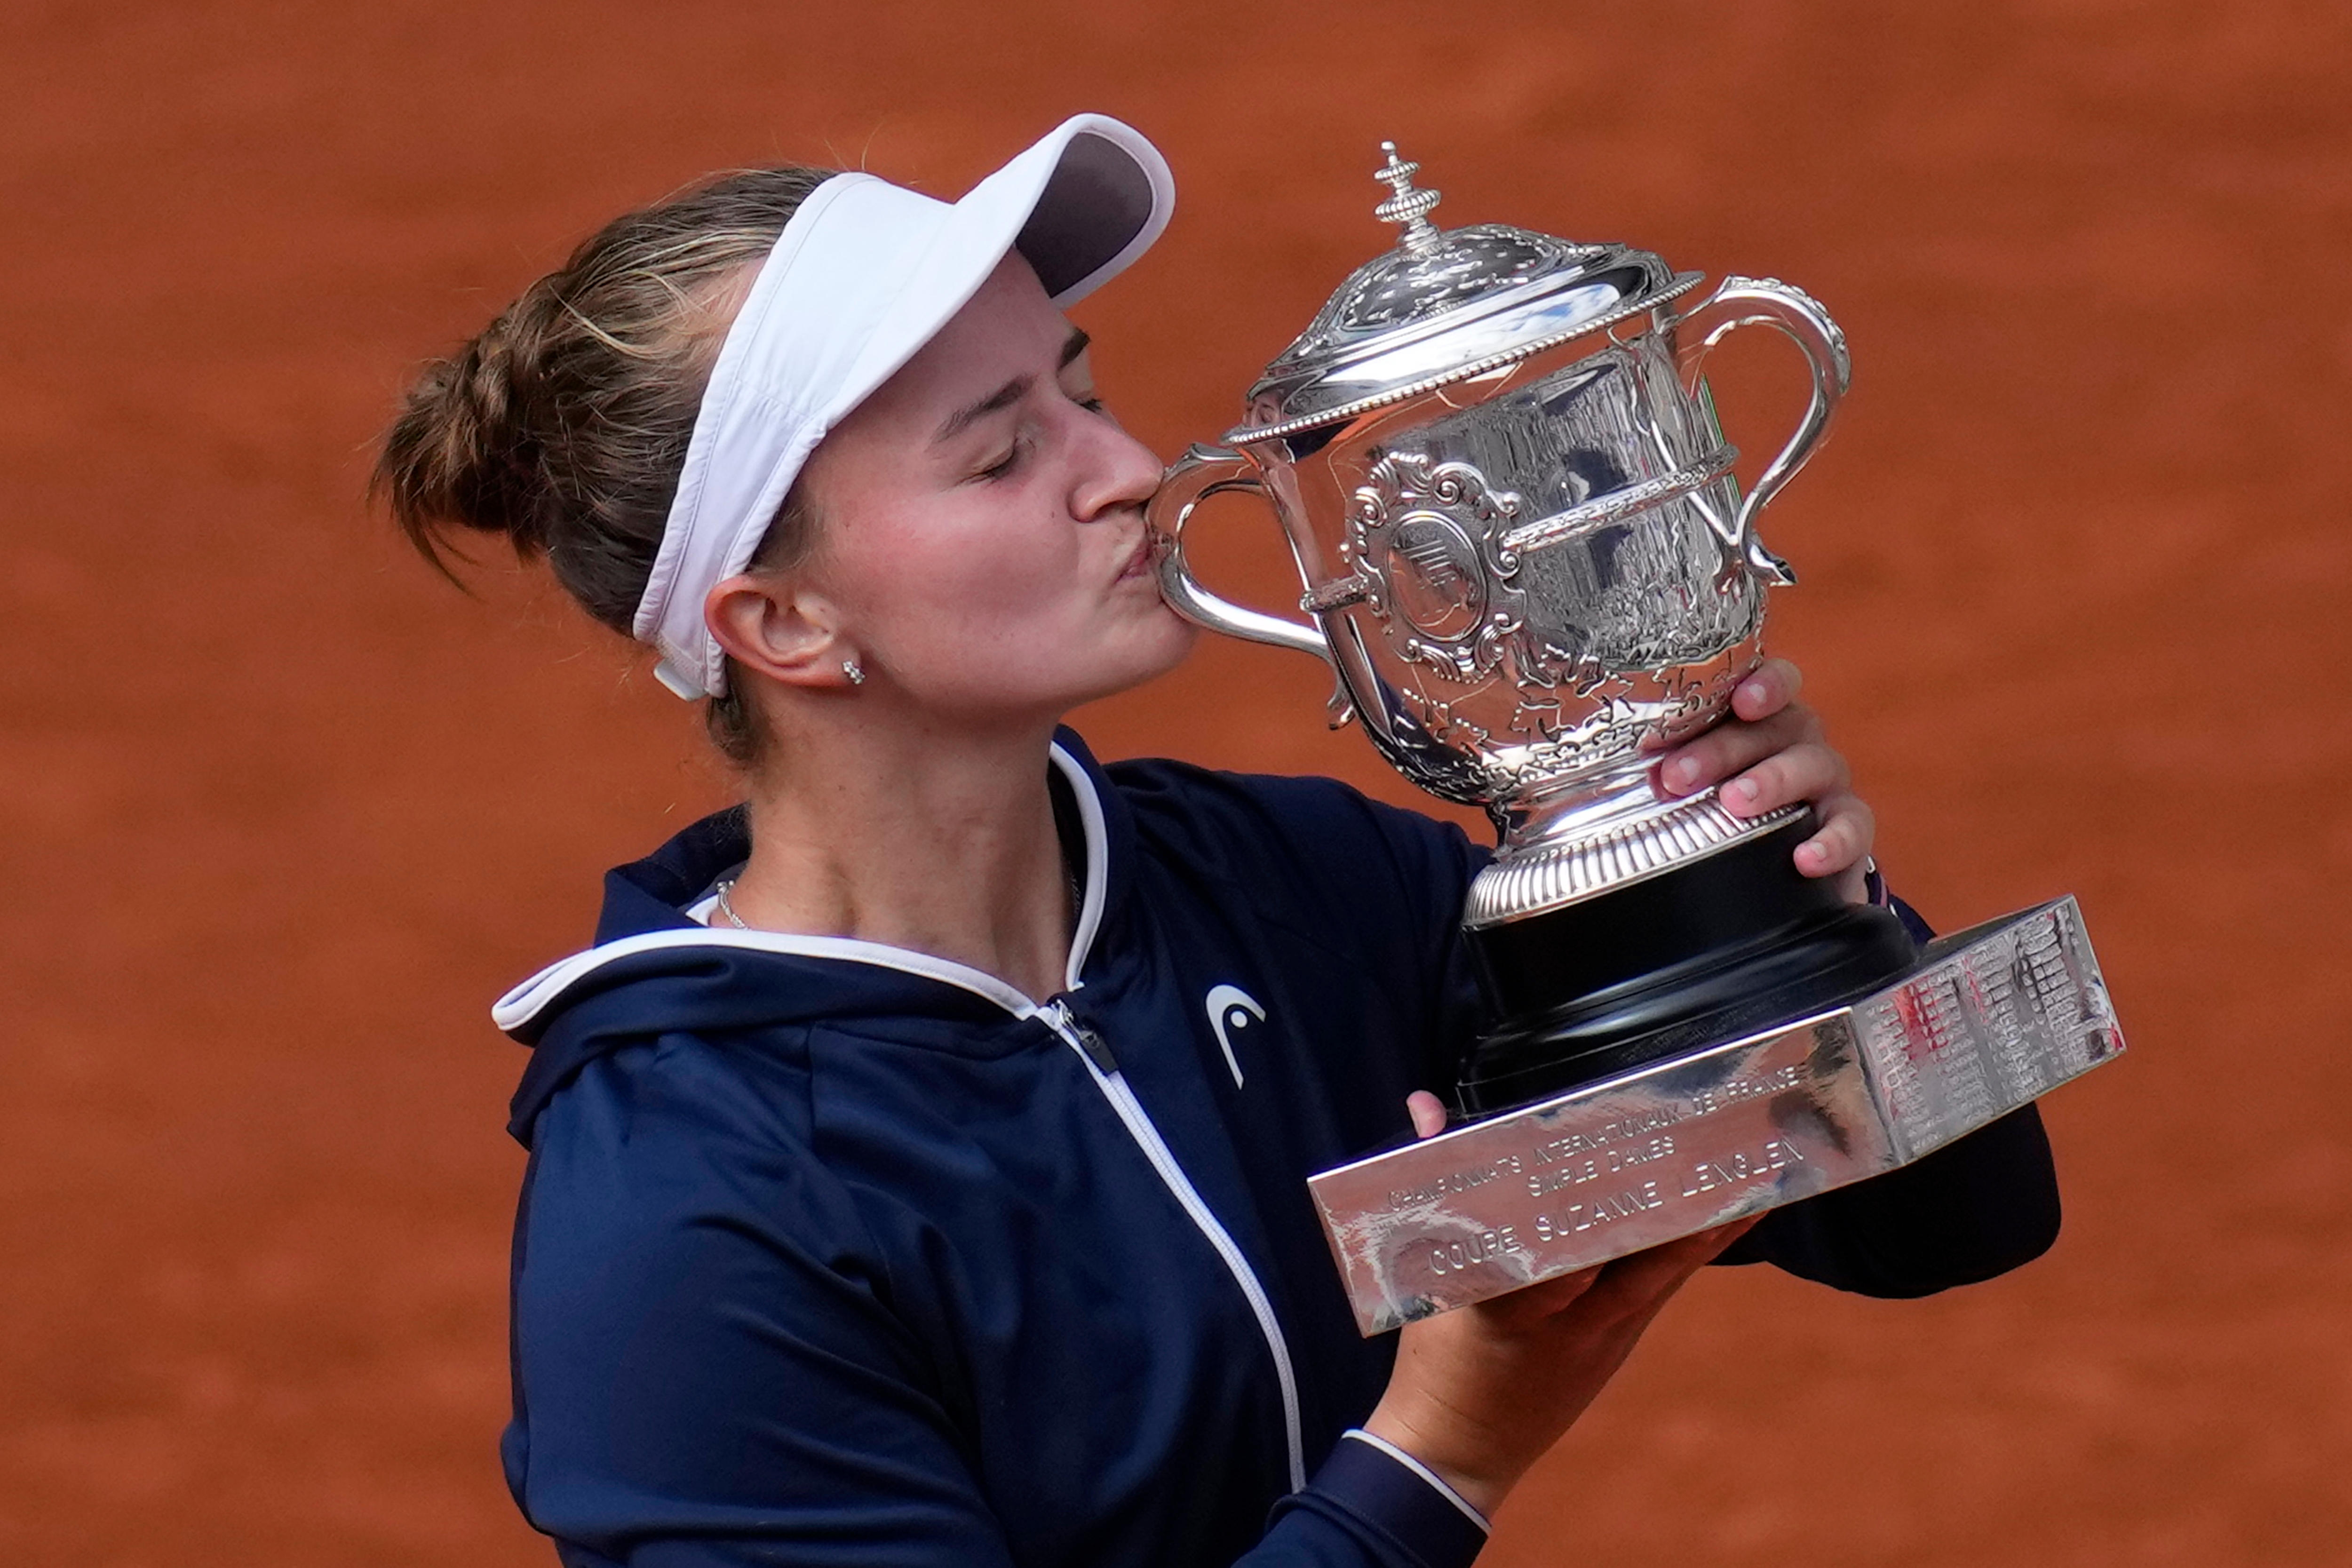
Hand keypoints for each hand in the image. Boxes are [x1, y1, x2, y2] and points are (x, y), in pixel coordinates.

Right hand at [1362, 1093, 1754, 1517]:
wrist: (1458, 1451)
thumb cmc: (1435, 1355)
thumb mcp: (1424, 1273)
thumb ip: (1436, 1182)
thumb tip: (1425, 1107)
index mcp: (1510, 1303)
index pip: (1564, 1248)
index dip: (1605, 1206)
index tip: (1638, 1152)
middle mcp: (1568, 1320)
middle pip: (1635, 1256)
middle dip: (1677, 1204)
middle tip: (1717, 1148)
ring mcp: (1601, 1336)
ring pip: (1662, 1271)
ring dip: (1707, 1225)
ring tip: (1754, 1176)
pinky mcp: (1618, 1344)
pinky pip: (1661, 1288)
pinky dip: (1694, 1248)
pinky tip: (1732, 1215)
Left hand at [1653, 657, 1874, 901]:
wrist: (1778, 868)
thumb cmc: (1721, 808)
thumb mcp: (1692, 783)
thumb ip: (1663, 770)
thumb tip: (1603, 782)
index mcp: (1759, 717)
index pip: (1773, 681)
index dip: (1762, 683)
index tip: (1739, 701)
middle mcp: (1797, 739)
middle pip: (1775, 726)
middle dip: (1724, 748)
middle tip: (1679, 776)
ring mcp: (1827, 780)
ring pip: (1812, 766)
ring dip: (1771, 781)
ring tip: (1734, 802)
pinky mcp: (1848, 825)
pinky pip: (1851, 825)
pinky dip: (1832, 842)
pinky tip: (1805, 858)